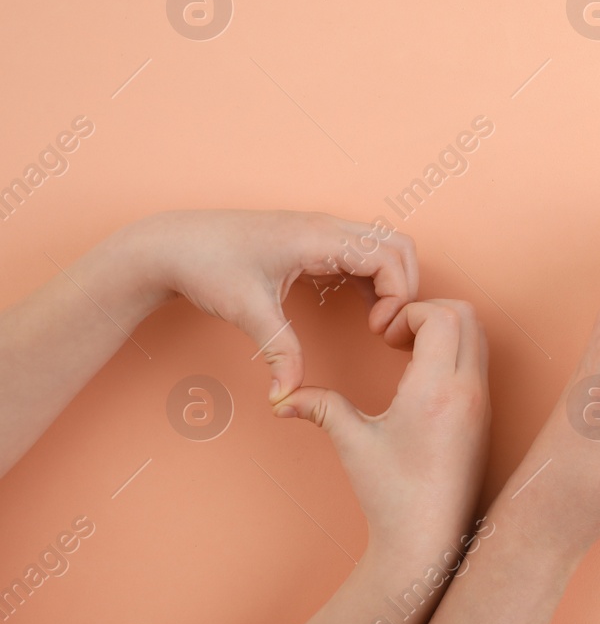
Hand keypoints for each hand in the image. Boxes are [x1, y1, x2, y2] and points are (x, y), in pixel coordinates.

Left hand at [118, 210, 418, 402]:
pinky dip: (374, 279)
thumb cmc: (206, 266)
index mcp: (317, 237)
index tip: (378, 330)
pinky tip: (361, 309)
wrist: (171, 245)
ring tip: (378, 321)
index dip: (398, 295)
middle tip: (385, 327)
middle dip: (405, 286)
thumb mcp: (247, 312)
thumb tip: (286, 397)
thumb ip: (278, 352)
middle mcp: (326, 226)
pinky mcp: (314, 239)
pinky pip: (363, 252)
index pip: (389, 256)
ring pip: (384, 245)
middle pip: (398, 244)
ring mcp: (321, 229)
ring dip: (392, 281)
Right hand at [273, 299, 489, 560]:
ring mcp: (483, 403)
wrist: (428, 539)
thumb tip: (282, 397)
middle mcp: (468, 390)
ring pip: (479, 337)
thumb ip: (320, 407)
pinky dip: (456, 352)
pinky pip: (480, 362)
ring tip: (408, 356)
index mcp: (436, 390)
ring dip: (446, 331)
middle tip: (395, 339)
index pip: (441, 315)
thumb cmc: (392, 494)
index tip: (382, 338)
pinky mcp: (485, 416)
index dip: (409, 313)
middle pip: (467, 316)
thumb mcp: (352, 444)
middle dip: (429, 312)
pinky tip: (422, 379)